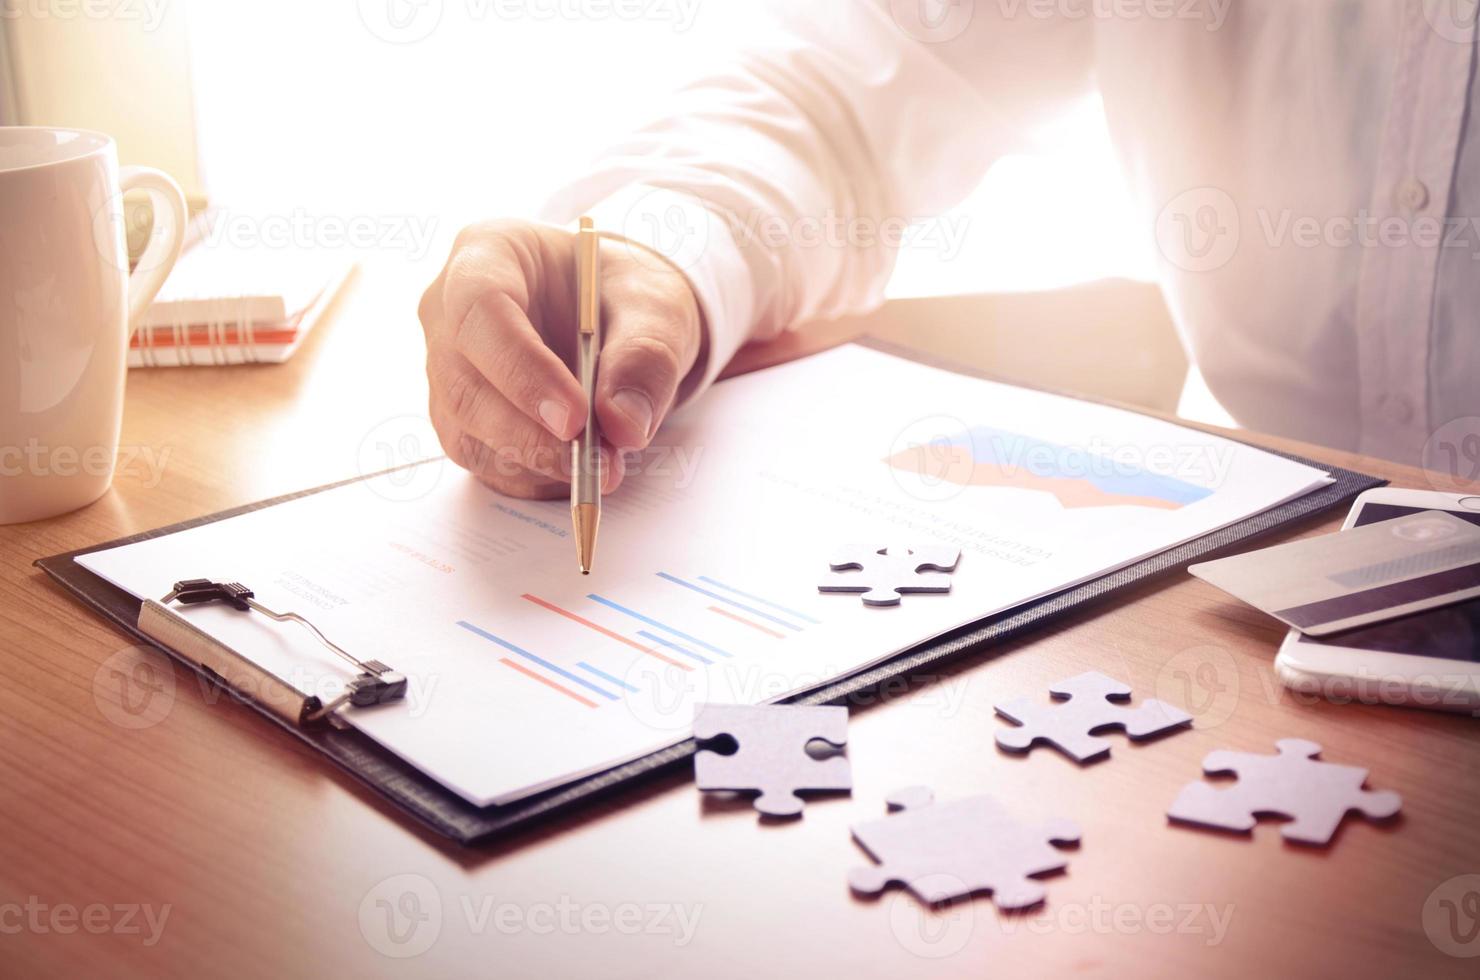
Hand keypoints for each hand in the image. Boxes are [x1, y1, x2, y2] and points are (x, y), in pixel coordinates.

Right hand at [419, 220, 703, 497]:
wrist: (616, 317)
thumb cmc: (623, 294)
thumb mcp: (656, 306)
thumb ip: (646, 357)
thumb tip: (624, 424)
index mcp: (487, 253)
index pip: (481, 310)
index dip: (522, 369)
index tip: (575, 419)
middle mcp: (449, 311)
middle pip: (464, 384)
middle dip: (530, 435)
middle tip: (596, 465)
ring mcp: (448, 369)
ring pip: (467, 432)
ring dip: (535, 464)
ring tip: (603, 469)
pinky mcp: (462, 418)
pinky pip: (484, 461)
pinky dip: (534, 477)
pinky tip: (578, 470)